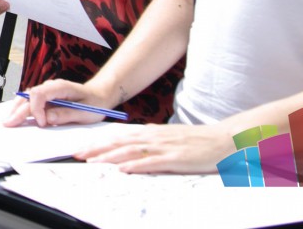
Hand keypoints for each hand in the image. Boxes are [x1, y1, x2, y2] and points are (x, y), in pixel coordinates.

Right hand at [6, 79, 110, 127]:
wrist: (99, 96)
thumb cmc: (94, 103)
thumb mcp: (85, 113)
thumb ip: (66, 114)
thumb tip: (47, 118)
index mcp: (61, 87)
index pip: (39, 94)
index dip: (36, 108)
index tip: (41, 123)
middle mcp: (51, 87)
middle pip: (29, 96)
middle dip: (19, 111)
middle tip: (9, 124)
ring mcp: (48, 91)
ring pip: (27, 97)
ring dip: (17, 108)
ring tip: (8, 120)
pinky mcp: (47, 98)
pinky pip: (31, 101)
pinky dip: (22, 108)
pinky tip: (16, 115)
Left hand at [74, 122, 233, 174]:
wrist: (225, 139)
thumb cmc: (199, 141)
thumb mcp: (171, 139)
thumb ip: (153, 143)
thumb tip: (133, 150)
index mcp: (153, 132)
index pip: (120, 137)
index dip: (100, 143)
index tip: (83, 148)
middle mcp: (155, 137)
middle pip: (120, 142)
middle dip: (97, 149)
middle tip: (77, 155)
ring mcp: (165, 147)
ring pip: (130, 151)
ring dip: (109, 157)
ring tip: (92, 162)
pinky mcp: (176, 158)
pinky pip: (152, 162)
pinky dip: (135, 165)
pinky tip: (123, 169)